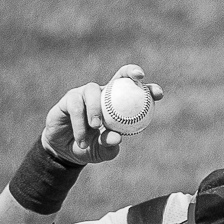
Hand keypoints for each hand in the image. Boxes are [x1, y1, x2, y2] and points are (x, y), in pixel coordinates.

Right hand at [40, 64, 164, 164]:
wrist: (66, 152)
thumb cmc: (91, 148)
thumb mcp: (104, 150)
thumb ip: (110, 144)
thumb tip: (117, 137)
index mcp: (120, 107)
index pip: (136, 94)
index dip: (149, 89)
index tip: (158, 93)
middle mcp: (104, 95)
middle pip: (119, 76)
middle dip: (130, 72)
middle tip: (138, 77)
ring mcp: (86, 94)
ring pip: (92, 91)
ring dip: (95, 109)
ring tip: (94, 126)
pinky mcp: (69, 99)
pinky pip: (75, 105)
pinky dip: (79, 123)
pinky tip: (81, 139)